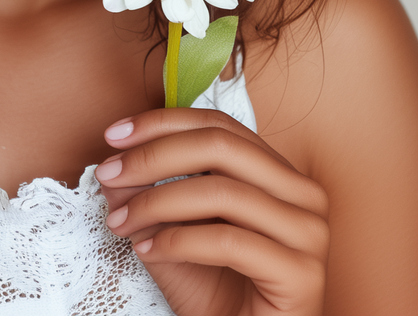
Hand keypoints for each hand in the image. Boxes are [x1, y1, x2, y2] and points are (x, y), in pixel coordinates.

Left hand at [94, 109, 327, 315]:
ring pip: (221, 192)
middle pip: (220, 146)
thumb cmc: (215, 292)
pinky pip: (228, 241)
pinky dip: (177, 241)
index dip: (161, 124)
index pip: (217, 125)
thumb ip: (145, 193)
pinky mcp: (303, 274)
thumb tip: (111, 162)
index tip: (113, 135)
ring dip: (157, 202)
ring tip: (120, 222)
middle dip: (153, 156)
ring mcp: (308, 233)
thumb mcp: (170, 232)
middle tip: (108, 172)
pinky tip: (146, 251)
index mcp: (277, 172)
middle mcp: (302, 193)